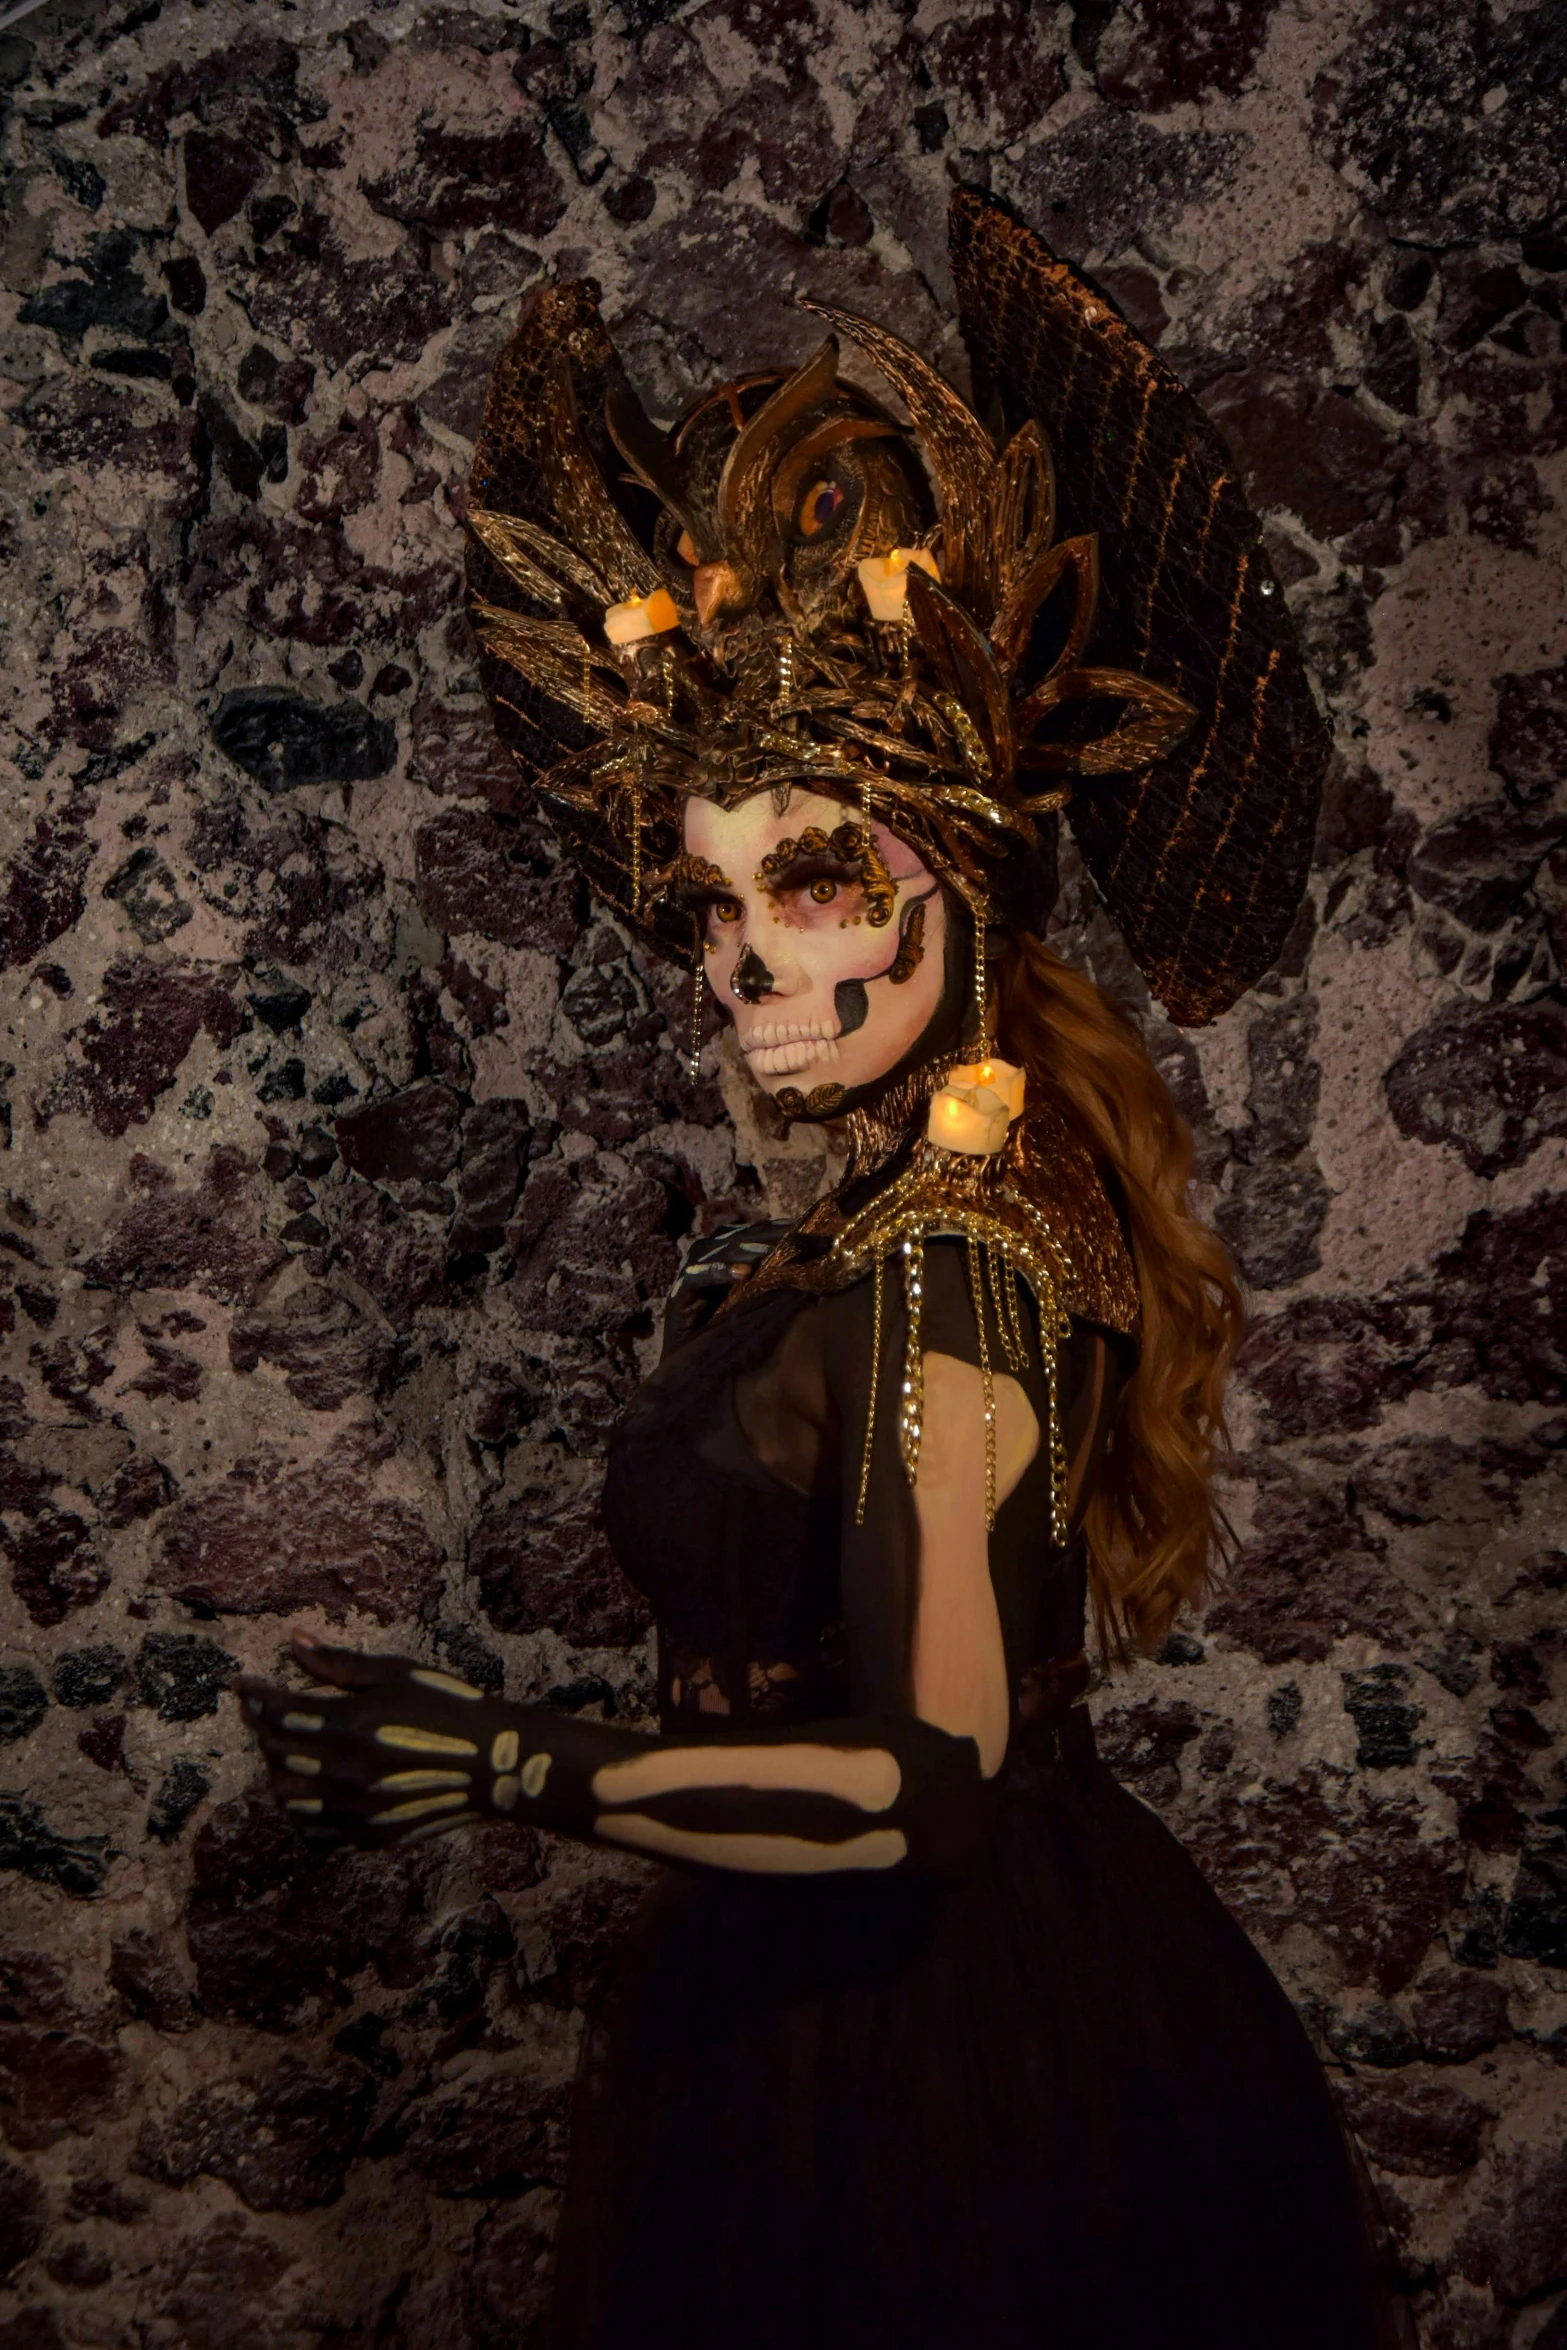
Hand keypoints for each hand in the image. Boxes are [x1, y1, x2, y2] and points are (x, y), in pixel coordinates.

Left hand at [237, 1635, 541, 1850]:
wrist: (493, 1763)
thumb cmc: (448, 1706)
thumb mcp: (397, 1673)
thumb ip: (340, 1664)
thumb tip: (295, 1644)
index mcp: (350, 1725)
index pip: (280, 1713)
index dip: (255, 1697)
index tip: (242, 1685)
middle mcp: (343, 1771)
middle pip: (276, 1751)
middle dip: (263, 1728)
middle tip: (266, 1712)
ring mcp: (353, 1809)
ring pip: (286, 1794)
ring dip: (278, 1770)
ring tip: (288, 1751)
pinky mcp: (366, 1835)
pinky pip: (311, 1831)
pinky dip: (299, 1810)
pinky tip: (308, 1791)